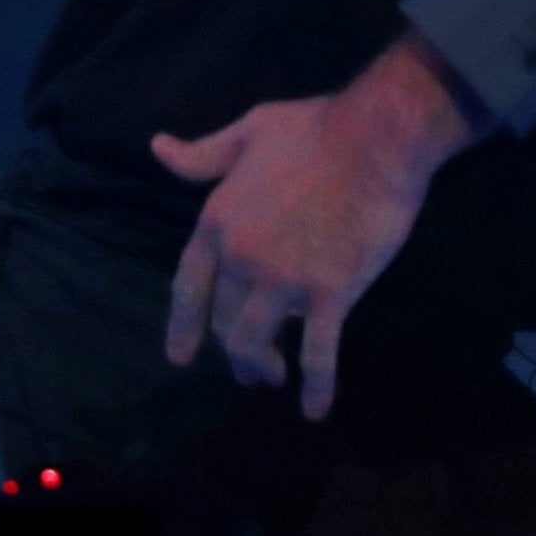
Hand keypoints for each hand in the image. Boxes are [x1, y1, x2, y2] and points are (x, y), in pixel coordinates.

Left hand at [154, 36, 481, 419]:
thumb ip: (205, 154)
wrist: (377, 136)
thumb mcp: (250, 130)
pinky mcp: (330, 293)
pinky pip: (319, 352)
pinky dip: (316, 385)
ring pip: (256, 343)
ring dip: (260, 366)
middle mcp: (242, 259)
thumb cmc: (316, 126)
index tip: (181, 356)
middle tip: (249, 363)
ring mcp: (284, 281)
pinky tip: (315, 409)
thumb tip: (158, 148)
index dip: (182, 325)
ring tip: (271, 376)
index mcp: (218, 222)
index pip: (188, 287)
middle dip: (233, 348)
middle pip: (226, 321)